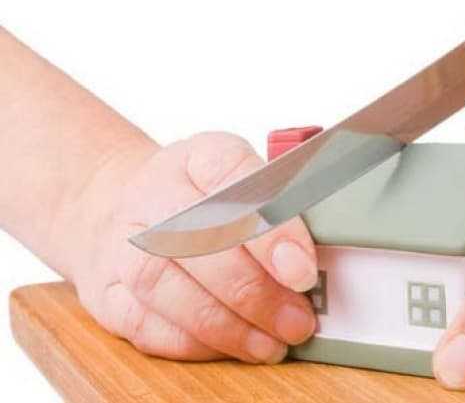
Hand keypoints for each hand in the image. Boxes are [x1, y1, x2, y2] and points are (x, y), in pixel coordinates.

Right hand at [68, 133, 319, 363]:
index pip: (234, 180)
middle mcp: (153, 193)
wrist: (122, 205)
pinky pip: (142, 323)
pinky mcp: (105, 290)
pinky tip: (229, 347)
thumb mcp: (247, 180)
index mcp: (198, 156)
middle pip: (198, 239)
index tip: (303, 270)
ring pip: (163, 284)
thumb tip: (320, 258)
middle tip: (297, 320)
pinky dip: (190, 342)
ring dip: (224, 324)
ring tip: (270, 343)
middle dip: (255, 290)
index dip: (271, 228)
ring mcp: (121, 241)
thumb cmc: (204, 198)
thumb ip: (284, 208)